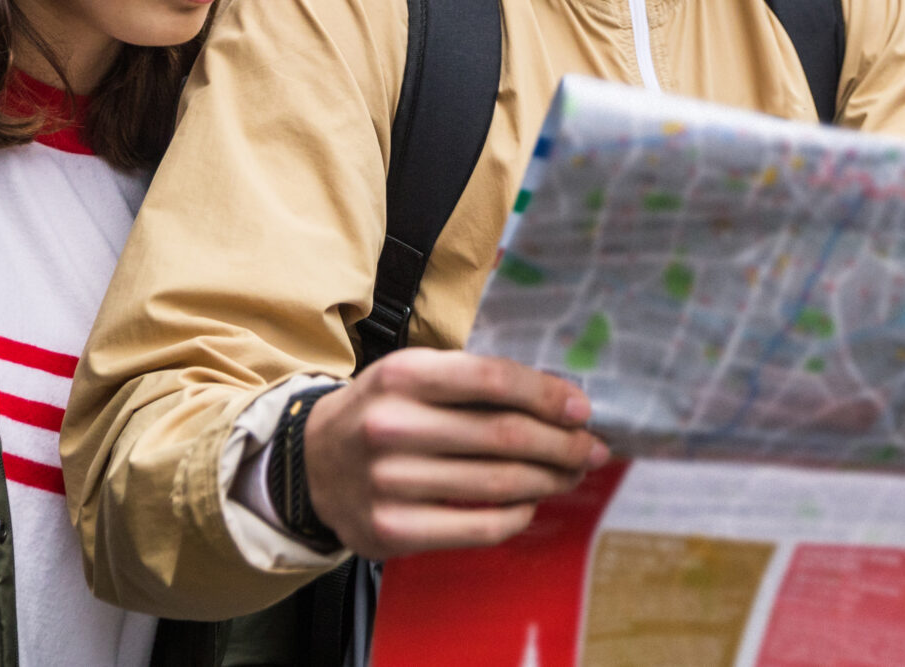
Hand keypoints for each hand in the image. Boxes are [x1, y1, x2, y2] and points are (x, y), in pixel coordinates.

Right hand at [302, 349, 608, 559]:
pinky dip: (517, 516)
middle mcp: (392, 426)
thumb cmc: (383, 412)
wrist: (313, 464)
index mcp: (403, 375)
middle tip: (591, 449)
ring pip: (498, 484)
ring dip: (549, 480)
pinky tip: (530, 504)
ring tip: (570, 474)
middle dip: (562, 444)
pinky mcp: (391, 529)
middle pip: (504, 436)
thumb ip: (477, 383)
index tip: (582, 409)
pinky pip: (478, 527)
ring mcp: (388, 481)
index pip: (493, 379)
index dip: (547, 395)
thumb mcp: (415, 376)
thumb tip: (562, 404)